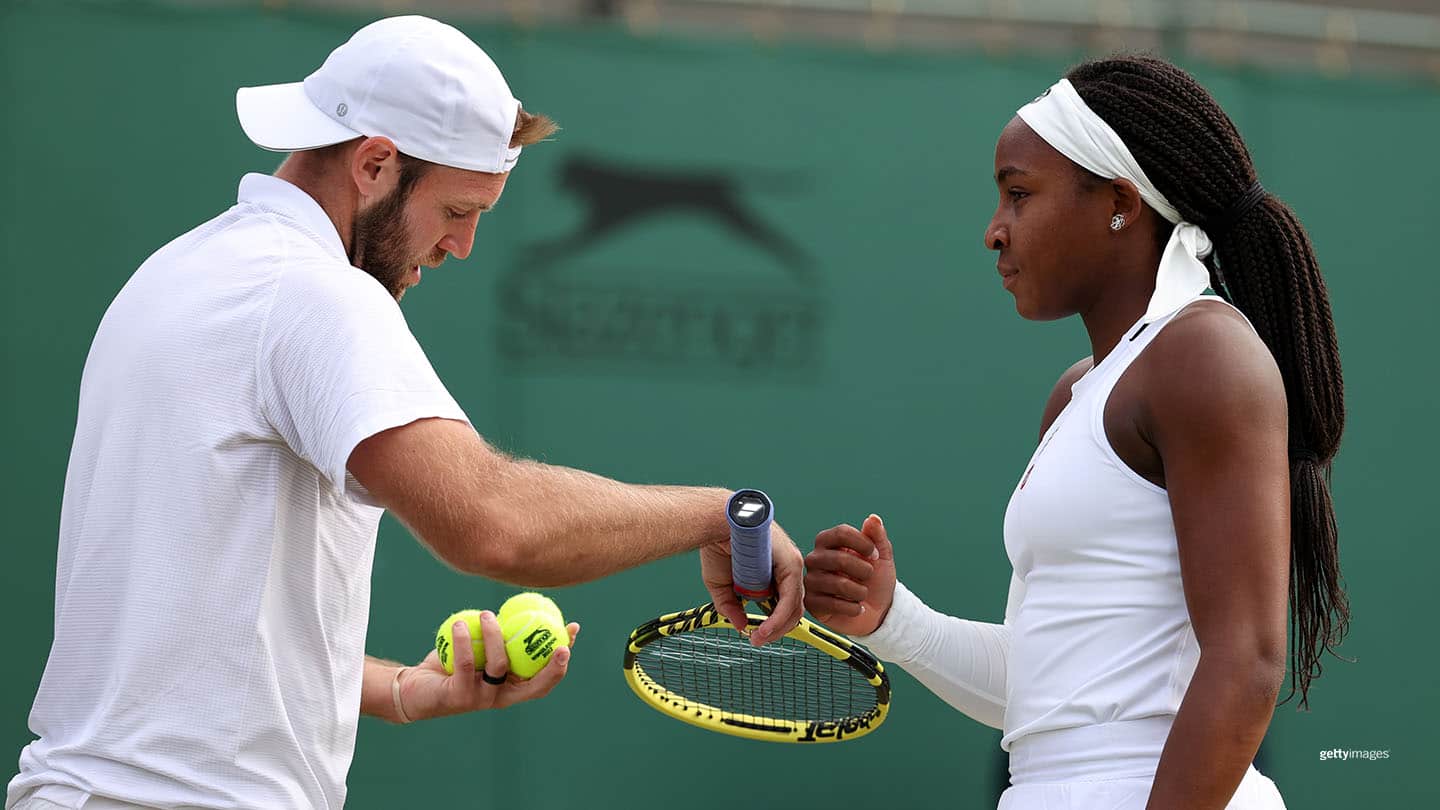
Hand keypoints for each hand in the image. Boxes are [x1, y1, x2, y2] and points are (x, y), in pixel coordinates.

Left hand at [399, 610, 579, 719]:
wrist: (416, 687)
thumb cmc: (454, 664)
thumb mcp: (482, 648)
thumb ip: (502, 636)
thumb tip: (524, 606)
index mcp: (512, 688)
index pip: (545, 677)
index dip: (562, 657)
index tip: (572, 630)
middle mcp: (502, 697)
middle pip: (536, 685)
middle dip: (553, 665)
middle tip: (559, 640)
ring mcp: (482, 699)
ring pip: (500, 665)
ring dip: (495, 636)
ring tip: (487, 614)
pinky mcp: (460, 696)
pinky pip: (467, 663)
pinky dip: (464, 640)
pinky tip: (459, 623)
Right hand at [701, 522, 803, 646]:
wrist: (714, 523)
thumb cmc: (718, 546)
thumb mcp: (722, 585)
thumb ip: (731, 606)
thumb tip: (741, 626)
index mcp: (774, 572)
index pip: (783, 606)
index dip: (772, 625)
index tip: (757, 636)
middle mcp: (787, 569)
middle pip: (793, 610)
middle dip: (776, 630)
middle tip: (758, 640)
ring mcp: (791, 565)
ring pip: (794, 607)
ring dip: (777, 628)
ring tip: (759, 637)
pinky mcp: (791, 563)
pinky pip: (789, 598)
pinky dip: (778, 618)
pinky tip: (764, 629)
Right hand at [804, 514, 895, 635]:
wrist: (877, 613)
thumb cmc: (876, 582)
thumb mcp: (882, 557)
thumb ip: (877, 537)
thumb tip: (873, 518)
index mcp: (828, 542)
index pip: (841, 532)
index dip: (863, 543)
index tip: (875, 555)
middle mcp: (815, 559)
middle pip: (839, 559)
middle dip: (864, 570)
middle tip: (868, 577)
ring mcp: (811, 581)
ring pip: (838, 583)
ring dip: (860, 592)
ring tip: (862, 594)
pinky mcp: (811, 603)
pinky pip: (833, 604)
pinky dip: (853, 608)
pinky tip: (855, 607)